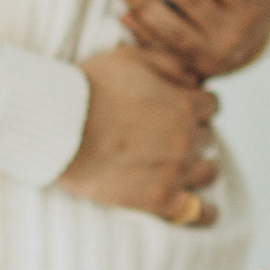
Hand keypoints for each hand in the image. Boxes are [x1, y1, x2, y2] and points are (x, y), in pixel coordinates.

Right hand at [60, 47, 220, 226]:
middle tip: (170, 135)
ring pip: (208, 171)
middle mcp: (186, 138)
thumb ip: (169, 64)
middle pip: (207, 137)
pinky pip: (196, 211)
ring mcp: (174, 171)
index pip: (211, 105)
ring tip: (185, 167)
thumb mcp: (131, 57)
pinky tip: (207, 211)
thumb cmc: (88, 89)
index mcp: (184, 104)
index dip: (196, 104)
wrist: (59, 127)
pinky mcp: (158, 199)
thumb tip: (194, 78)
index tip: (183, 108)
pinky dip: (205, 212)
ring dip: (200, 166)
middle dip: (193, 133)